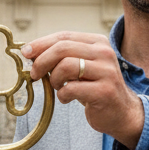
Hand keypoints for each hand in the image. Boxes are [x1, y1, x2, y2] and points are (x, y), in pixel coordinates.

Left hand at [21, 31, 144, 149]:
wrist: (122, 113)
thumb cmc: (95, 88)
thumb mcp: (81, 67)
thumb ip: (62, 57)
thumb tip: (30, 53)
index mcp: (98, 42)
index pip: (64, 36)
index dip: (41, 44)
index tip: (26, 53)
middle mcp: (104, 53)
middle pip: (62, 49)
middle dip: (42, 61)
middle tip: (34, 74)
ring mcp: (106, 72)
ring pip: (65, 66)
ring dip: (53, 79)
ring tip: (57, 87)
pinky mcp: (104, 91)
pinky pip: (71, 89)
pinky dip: (62, 95)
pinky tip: (66, 98)